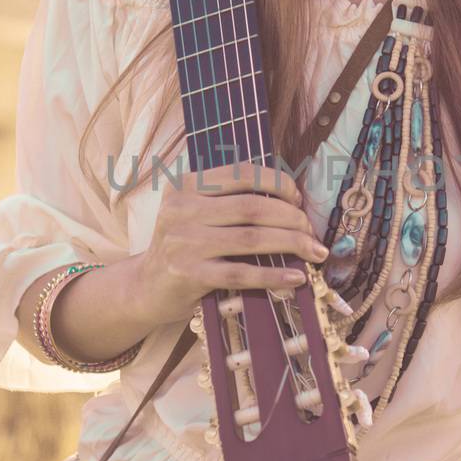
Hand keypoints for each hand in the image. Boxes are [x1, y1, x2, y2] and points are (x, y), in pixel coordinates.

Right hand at [138, 160, 326, 327]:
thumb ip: (229, 198)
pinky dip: (274, 275)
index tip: (298, 199)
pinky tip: (296, 277)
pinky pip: (242, 273)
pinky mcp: (190, 275)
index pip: (242, 173)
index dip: (278, 184)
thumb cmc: (183, 246)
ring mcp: (184, 243)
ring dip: (291, 245)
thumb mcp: (195, 211)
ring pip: (252, 239)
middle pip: (252, 207)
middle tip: (311, 231)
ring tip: (315, 252)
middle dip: (291, 218)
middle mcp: (182, 209)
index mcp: (186, 184)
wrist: (145, 286)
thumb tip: (291, 199)